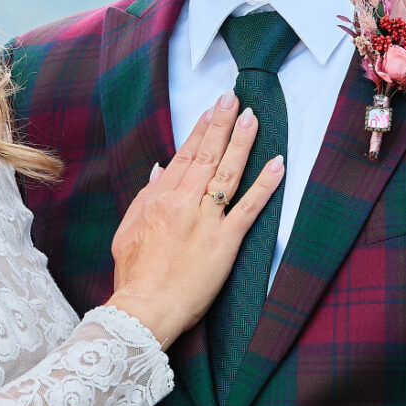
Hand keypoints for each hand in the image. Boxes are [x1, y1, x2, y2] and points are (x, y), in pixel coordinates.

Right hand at [108, 96, 284, 346]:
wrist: (145, 308)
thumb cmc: (134, 275)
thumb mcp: (128, 230)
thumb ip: (145, 197)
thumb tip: (159, 170)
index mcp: (159, 198)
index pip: (183, 155)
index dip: (200, 131)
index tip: (212, 111)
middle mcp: (184, 202)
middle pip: (206, 155)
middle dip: (221, 123)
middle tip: (234, 98)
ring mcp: (207, 220)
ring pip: (228, 172)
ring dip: (242, 142)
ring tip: (253, 118)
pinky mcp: (225, 241)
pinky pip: (249, 207)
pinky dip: (265, 184)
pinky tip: (277, 164)